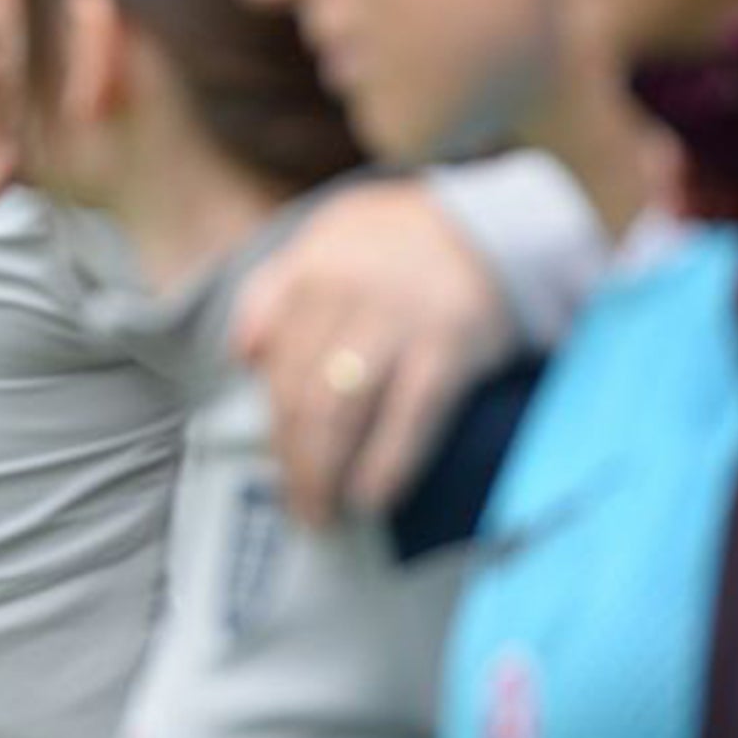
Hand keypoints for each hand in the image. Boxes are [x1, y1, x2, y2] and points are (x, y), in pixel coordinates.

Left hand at [232, 181, 509, 525]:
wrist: (495, 224)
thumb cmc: (399, 241)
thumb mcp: (328, 238)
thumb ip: (276, 289)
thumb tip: (241, 355)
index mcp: (310, 272)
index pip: (275, 367)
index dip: (273, 427)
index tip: (276, 469)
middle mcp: (345, 294)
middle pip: (301, 396)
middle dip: (295, 463)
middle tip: (299, 508)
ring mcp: (397, 320)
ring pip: (340, 412)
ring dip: (325, 473)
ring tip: (325, 512)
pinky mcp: (449, 346)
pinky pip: (408, 417)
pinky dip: (384, 465)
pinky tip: (371, 499)